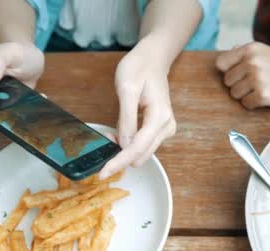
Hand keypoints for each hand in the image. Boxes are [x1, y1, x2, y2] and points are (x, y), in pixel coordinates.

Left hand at [99, 38, 175, 178]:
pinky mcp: (161, 130)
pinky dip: (129, 145)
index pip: (137, 148)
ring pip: (143, 153)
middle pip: (142, 155)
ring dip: (125, 150)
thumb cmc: (139, 68)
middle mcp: (167, 127)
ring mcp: (166, 129)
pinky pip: (144, 145)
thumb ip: (126, 120)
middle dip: (121, 155)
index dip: (119, 162)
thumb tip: (124, 146)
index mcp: (159, 117)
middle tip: (104, 138)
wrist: (153, 59)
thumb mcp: (126, 90)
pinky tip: (120, 133)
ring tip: (111, 133)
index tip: (102, 173)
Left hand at [216, 42, 269, 108]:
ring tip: (266, 91)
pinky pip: (246, 105)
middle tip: (258, 85)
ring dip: (247, 96)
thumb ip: (248, 54)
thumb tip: (227, 54)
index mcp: (251, 49)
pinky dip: (255, 105)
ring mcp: (257, 79)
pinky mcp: (263, 96)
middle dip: (240, 86)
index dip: (229, 72)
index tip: (240, 77)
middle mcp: (251, 62)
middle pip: (227, 82)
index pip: (221, 64)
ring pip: (235, 95)